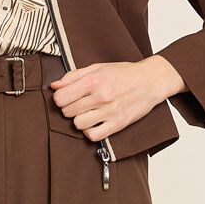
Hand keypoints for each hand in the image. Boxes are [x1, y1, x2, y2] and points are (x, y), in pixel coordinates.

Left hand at [48, 56, 184, 139]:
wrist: (150, 81)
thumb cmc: (124, 74)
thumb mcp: (98, 68)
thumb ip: (74, 76)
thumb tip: (54, 85)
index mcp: (94, 80)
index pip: (61, 97)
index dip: (60, 98)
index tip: (66, 97)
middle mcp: (101, 96)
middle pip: (67, 112)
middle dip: (69, 108)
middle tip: (78, 104)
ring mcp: (110, 111)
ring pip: (78, 124)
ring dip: (79, 120)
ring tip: (87, 114)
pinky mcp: (118, 124)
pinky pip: (93, 136)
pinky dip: (90, 132)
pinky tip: (94, 124)